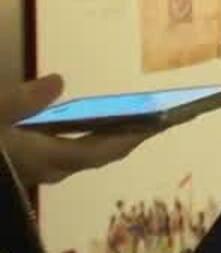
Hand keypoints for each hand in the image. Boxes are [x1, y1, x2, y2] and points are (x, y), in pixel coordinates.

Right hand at [0, 75, 155, 186]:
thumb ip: (23, 101)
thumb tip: (58, 82)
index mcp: (49, 158)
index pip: (105, 149)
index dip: (135, 135)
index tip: (164, 121)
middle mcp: (50, 169)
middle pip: (101, 153)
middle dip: (129, 135)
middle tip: (158, 117)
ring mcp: (39, 171)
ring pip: (85, 154)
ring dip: (109, 136)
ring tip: (130, 116)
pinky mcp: (27, 167)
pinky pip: (68, 152)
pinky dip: (85, 137)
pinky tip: (86, 123)